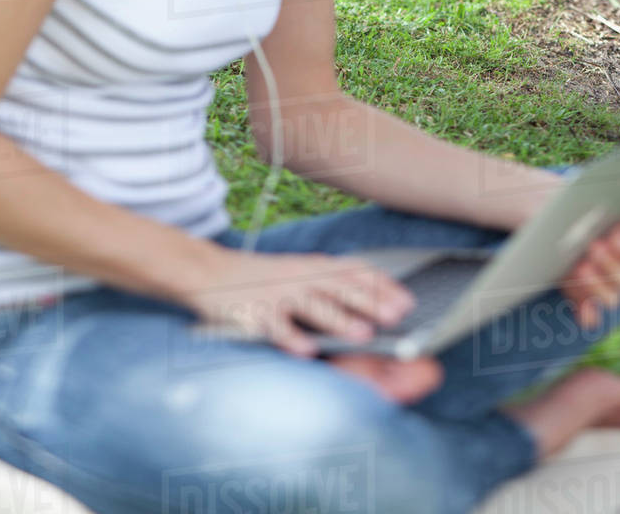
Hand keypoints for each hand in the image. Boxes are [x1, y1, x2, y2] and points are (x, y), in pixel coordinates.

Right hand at [188, 247, 416, 357]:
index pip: (354, 272)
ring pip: (312, 307)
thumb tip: (371, 298)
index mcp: (312, 266)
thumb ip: (330, 282)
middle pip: (339, 287)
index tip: (408, 299)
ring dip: (339, 320)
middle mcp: (298, 277)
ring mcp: (276, 294)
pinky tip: (308, 352)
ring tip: (363, 334)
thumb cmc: (263, 278)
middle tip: (398, 316)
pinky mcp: (254, 313)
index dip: (382, 285)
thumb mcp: (300, 271)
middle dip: (370, 301)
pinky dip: (291, 339)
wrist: (210, 273)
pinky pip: (275, 327)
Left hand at [559, 199, 619, 328]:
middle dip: (612, 265)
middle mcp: (617, 268)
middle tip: (593, 247)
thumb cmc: (580, 204)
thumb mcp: (611, 203)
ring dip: (599, 285)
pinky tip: (586, 311)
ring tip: (580, 265)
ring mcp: (598, 284)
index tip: (615, 235)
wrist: (540, 208)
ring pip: (612, 298)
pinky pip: (590, 315)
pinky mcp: (576, 293)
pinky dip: (589, 315)